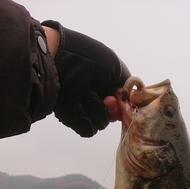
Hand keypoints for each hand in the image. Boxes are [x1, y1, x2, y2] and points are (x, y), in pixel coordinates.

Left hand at [42, 21, 130, 136]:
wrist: (59, 62)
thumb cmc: (87, 59)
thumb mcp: (115, 68)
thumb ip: (126, 86)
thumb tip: (130, 102)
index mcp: (107, 85)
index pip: (122, 103)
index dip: (123, 103)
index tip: (119, 97)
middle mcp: (97, 97)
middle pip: (113, 116)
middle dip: (110, 109)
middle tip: (104, 98)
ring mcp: (84, 108)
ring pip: (101, 123)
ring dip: (96, 110)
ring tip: (85, 94)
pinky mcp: (73, 118)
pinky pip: (87, 129)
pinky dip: (84, 117)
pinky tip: (77, 103)